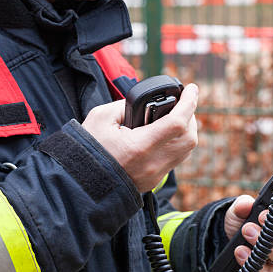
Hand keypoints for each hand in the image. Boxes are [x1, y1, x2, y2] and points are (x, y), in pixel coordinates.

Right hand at [82, 84, 198, 192]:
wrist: (80, 183)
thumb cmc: (88, 150)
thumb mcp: (101, 118)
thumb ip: (125, 106)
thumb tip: (144, 104)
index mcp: (140, 146)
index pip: (178, 122)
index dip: (189, 102)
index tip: (192, 88)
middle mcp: (153, 163)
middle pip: (189, 137)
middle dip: (190, 116)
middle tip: (182, 103)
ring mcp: (155, 174)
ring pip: (187, 150)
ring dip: (187, 130)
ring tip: (176, 116)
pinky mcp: (154, 180)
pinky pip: (176, 159)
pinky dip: (178, 143)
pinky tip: (167, 133)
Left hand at [224, 194, 272, 271]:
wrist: (228, 245)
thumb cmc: (242, 223)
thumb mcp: (239, 211)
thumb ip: (242, 205)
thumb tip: (246, 204)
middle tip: (262, 217)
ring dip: (264, 243)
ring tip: (247, 230)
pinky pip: (267, 271)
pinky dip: (252, 260)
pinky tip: (240, 251)